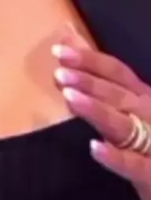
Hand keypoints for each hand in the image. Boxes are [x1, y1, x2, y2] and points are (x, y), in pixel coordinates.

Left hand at [52, 24, 150, 199]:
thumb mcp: (128, 104)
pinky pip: (134, 165)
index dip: (89, 59)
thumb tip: (67, 34)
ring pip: (123, 124)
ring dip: (97, 110)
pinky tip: (94, 147)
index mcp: (143, 96)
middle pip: (117, 94)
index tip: (58, 52)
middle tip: (59, 74)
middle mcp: (148, 113)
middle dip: (89, 82)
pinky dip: (116, 157)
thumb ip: (96, 71)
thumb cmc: (149, 137)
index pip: (116, 71)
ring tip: (69, 99)